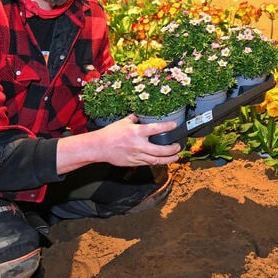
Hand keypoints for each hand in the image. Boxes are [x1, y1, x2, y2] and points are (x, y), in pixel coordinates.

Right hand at [56, 116, 180, 173]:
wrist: (99, 147)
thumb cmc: (111, 133)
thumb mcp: (124, 122)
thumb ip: (135, 118)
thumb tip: (142, 113)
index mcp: (136, 132)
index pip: (156, 129)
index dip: (167, 126)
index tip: (175, 125)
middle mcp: (138, 145)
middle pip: (160, 150)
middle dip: (172, 149)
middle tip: (178, 146)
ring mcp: (136, 155)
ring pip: (156, 160)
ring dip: (168, 159)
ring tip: (176, 156)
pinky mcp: (134, 163)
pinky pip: (148, 164)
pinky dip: (157, 162)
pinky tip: (163, 161)